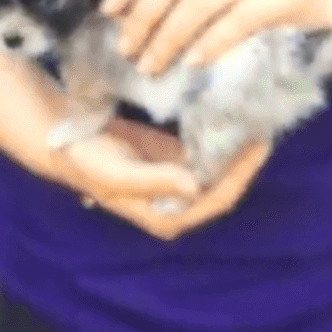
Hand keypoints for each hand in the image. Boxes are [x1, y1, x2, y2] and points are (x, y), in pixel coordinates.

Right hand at [61, 119, 272, 239]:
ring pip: (220, 166)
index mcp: (167, 216)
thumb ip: (155, 181)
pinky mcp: (176, 160)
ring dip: (236, 146)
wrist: (68, 141)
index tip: (258, 145)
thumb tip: (194, 185)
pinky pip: (206, 150)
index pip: (217, 199)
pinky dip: (220, 135)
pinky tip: (233, 115)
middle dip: (244, 159)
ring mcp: (179, 181)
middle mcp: (178, 204)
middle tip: (263, 125)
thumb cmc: (88, 162)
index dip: (240, 175)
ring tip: (255, 117)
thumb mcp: (117, 174)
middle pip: (224, 183)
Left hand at [100, 0, 331, 75]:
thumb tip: (121, 11)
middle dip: (143, 18)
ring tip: (151, 65)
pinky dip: (209, 44)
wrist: (322, 4)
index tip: (109, 13)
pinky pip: (234, 22)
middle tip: (127, 50)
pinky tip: (193, 63)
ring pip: (198, 2)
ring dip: (168, 38)